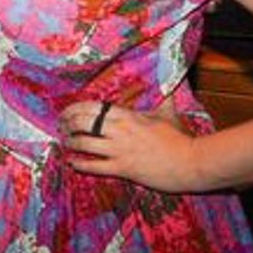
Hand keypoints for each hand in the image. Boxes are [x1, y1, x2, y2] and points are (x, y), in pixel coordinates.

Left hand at [59, 99, 204, 192]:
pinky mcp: (124, 168)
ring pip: (85, 143)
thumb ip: (163, 97)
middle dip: (67, 123)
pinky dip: (80, 165)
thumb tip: (168, 84)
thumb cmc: (179, 137)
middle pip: (83, 122)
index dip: (74, 109)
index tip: (66, 111)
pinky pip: (95, 167)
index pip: (92, 106)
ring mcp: (120, 149)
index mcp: (127, 115)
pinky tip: (71, 162)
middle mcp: (119, 130)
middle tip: (61, 126)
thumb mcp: (168, 113)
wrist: (191, 161)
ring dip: (71, 142)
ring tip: (65, 142)